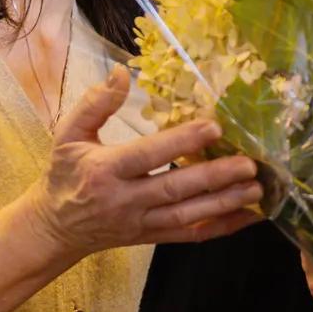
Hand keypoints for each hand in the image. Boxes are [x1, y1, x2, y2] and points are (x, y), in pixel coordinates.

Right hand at [32, 70, 260, 258]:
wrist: (55, 227)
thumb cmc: (64, 175)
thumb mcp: (67, 135)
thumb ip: (94, 105)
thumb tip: (121, 73)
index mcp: (105, 170)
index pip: (148, 156)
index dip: (181, 143)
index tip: (213, 127)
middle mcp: (125, 200)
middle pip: (175, 189)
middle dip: (214, 178)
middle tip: (249, 165)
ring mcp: (140, 223)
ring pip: (187, 216)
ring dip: (224, 204)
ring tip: (257, 189)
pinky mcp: (150, 237)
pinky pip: (189, 235)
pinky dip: (220, 228)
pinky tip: (247, 217)